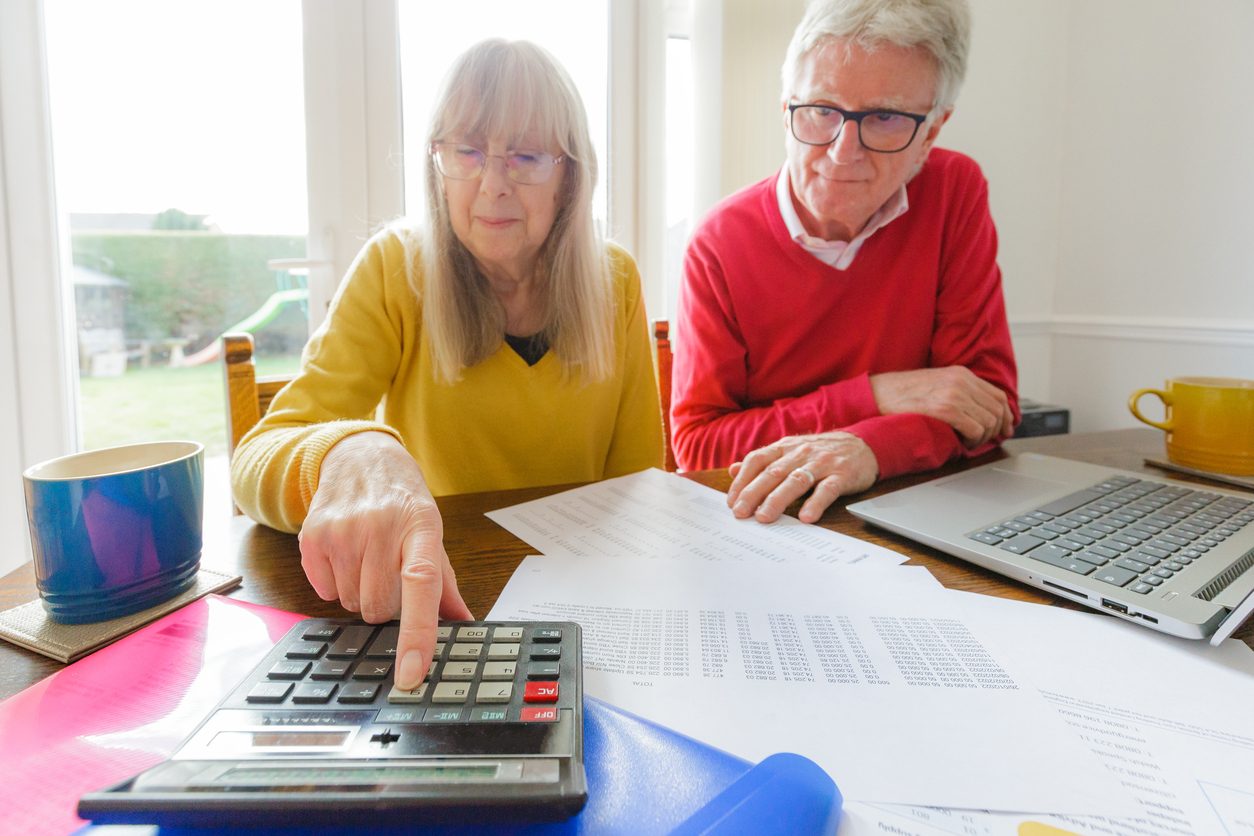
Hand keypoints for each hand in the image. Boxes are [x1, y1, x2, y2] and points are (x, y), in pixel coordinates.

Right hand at [298, 431, 472, 689]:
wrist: (359, 457)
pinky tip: (345, 555)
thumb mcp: (431, 531)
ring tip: (367, 558)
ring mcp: (343, 530)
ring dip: (360, 593)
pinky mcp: (312, 535)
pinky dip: (334, 584)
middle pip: (380, 607)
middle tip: (389, 572)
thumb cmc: (402, 500)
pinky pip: (324, 592)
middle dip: (387, 603)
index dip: (417, 635)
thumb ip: (445, 582)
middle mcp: (380, 526)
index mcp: (421, 527)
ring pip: (350, 604)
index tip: (411, 674)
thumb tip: (465, 624)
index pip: (421, 586)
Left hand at [727, 432, 878, 523]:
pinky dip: (815, 503)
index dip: (742, 480)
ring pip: (796, 480)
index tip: (731, 501)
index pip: (757, 460)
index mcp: (784, 447)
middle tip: (741, 513)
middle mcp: (800, 453)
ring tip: (765, 517)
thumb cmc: (820, 452)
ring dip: (778, 499)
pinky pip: (827, 489)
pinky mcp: (842, 475)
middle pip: (773, 472)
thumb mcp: (789, 451)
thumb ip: (762, 462)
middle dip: (753, 493)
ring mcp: (822, 463)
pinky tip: (805, 517)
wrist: (863, 444)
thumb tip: (732, 470)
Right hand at [870, 366, 1013, 447]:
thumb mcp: (935, 384)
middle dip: (997, 429)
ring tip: (969, 442)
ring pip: (989, 421)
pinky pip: (976, 429)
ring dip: (983, 437)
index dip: (1006, 416)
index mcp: (961, 373)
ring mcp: (954, 394)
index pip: (997, 395)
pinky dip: (974, 440)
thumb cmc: (900, 394)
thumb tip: (978, 411)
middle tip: (988, 441)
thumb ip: (957, 392)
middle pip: (998, 409)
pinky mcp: (945, 409)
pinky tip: (963, 442)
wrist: (877, 394)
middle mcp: (961, 381)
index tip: (1005, 429)